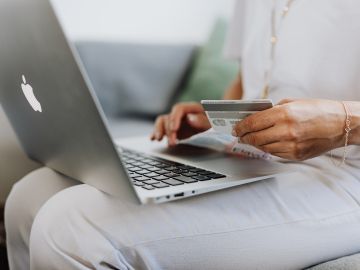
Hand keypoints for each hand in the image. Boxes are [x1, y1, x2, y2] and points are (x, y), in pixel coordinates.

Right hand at [151, 102, 210, 145]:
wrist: (212, 122)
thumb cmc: (212, 120)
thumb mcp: (211, 120)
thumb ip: (202, 120)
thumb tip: (190, 119)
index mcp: (190, 108)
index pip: (178, 109)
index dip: (175, 118)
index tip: (174, 129)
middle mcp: (180, 113)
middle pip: (169, 118)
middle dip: (169, 131)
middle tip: (173, 143)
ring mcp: (175, 120)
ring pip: (162, 122)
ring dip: (159, 130)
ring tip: (158, 140)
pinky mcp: (172, 128)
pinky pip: (161, 128)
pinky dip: (156, 133)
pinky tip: (152, 139)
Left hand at [232, 99, 346, 160]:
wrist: (341, 124)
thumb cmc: (318, 110)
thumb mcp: (293, 103)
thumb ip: (273, 110)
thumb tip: (256, 117)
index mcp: (284, 114)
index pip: (253, 123)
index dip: (241, 126)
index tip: (236, 128)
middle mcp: (286, 131)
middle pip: (255, 137)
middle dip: (244, 137)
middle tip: (239, 136)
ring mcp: (291, 145)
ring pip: (263, 147)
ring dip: (255, 144)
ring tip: (251, 139)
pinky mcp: (296, 155)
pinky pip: (275, 153)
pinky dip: (268, 148)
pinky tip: (267, 143)